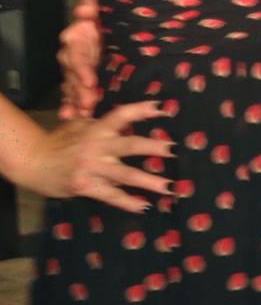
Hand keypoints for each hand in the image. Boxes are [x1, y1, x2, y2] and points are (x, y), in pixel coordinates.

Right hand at [20, 101, 174, 212]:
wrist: (34, 162)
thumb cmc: (61, 140)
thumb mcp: (81, 124)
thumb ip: (104, 124)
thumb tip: (131, 122)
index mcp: (97, 128)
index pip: (121, 115)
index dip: (140, 110)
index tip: (162, 108)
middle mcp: (96, 146)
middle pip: (128, 146)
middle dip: (152, 147)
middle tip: (173, 149)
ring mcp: (91, 168)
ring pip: (124, 175)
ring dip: (148, 181)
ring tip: (169, 186)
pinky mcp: (85, 186)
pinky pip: (110, 196)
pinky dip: (127, 202)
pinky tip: (144, 206)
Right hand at [58, 0, 101, 119]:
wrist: (120, 24)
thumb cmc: (112, 15)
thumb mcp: (106, 7)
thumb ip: (93, 5)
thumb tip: (84, 8)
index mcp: (80, 36)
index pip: (76, 53)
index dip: (81, 68)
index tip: (91, 81)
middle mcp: (75, 52)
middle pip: (73, 74)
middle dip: (80, 90)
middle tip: (90, 103)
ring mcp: (78, 67)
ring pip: (73, 85)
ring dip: (77, 100)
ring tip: (85, 113)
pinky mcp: (83, 78)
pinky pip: (74, 93)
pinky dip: (72, 105)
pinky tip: (72, 117)